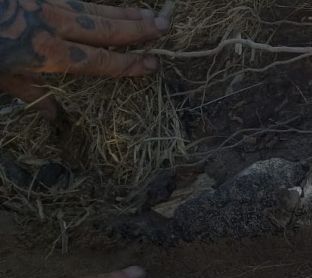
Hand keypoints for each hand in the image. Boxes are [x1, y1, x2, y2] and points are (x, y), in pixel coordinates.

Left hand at [0, 0, 170, 118]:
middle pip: (103, 27)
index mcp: (43, 53)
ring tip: (149, 12)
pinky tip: (106, 6)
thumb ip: (26, 91)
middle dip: (137, 28)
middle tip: (166, 26)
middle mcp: (48, 24)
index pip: (97, 61)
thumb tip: (53, 114)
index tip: (153, 64)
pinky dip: (92, 3)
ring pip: (90, 6)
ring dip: (123, 11)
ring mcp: (40, 2)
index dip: (127, 64)